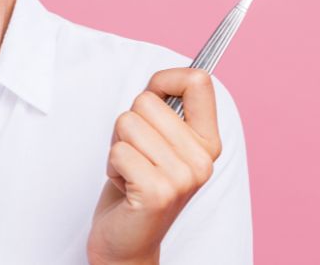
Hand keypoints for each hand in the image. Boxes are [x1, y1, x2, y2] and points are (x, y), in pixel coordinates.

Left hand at [87, 68, 222, 264]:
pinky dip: (112, 166)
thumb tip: (164, 78)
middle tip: (136, 154)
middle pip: (147, 100)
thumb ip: (165, 111)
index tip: (153, 94)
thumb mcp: (160, 142)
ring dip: (118, 146)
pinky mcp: (158, 192)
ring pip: (128, 123)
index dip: (166, 79)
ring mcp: (183, 177)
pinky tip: (126, 186)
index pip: (199, 81)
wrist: (128, 242)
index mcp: (208, 141)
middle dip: (128, 124)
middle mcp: (202, 159)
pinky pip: (119, 150)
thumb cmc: (138, 184)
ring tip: (131, 170)